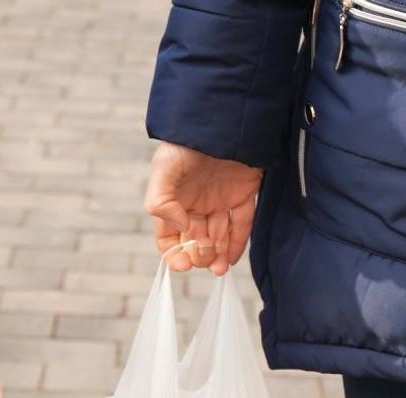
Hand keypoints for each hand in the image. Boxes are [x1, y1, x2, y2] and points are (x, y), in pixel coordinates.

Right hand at [144, 142, 262, 274]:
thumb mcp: (164, 168)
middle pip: (195, 240)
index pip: (168, 236)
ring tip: (219, 268)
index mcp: (173, 200)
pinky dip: (238, 243)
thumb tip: (181, 228)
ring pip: (219, 237)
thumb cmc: (186, 143)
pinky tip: (232, 259)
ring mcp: (220, 201)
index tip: (182, 264)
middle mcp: (195, 204)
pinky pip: (241, 224)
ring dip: (218, 255)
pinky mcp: (243, 195)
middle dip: (199, 254)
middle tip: (205, 256)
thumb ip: (162, 201)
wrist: (222, 121)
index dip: (173, 253)